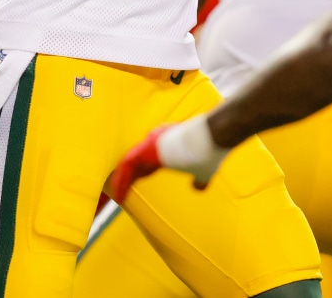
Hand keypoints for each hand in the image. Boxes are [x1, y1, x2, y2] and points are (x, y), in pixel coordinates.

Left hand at [109, 114, 228, 201]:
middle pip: (136, 161)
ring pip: (129, 163)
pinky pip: (128, 165)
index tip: (135, 185)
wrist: (215, 135)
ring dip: (121, 180)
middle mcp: (157, 141)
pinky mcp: (148, 148)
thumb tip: (198, 187)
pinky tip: (119, 194)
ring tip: (116, 196)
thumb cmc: (211, 151)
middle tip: (119, 192)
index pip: (148, 161)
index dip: (141, 174)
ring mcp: (152, 143)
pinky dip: (122, 179)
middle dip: (128, 177)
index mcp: (167, 147)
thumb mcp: (204, 170)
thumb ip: (198, 178)